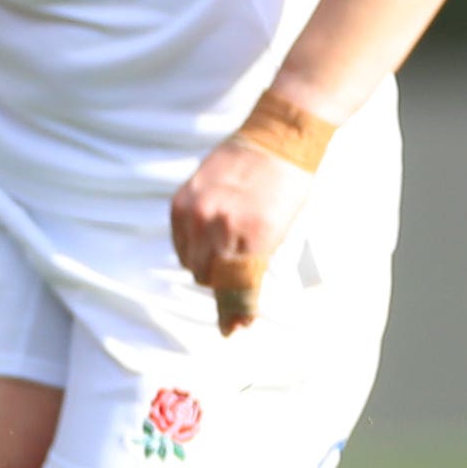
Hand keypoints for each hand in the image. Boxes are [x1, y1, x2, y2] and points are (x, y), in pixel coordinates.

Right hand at [171, 134, 317, 333]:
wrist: (274, 139)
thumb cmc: (288, 185)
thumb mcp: (281, 231)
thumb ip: (258, 266)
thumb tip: (242, 306)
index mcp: (254, 236)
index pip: (237, 289)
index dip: (235, 312)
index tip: (234, 329)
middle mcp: (220, 226)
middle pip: (209, 279)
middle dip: (223, 282)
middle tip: (237, 271)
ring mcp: (197, 212)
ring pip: (191, 262)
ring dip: (206, 264)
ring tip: (224, 246)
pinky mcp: (181, 201)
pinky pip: (178, 241)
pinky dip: (192, 244)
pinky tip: (209, 234)